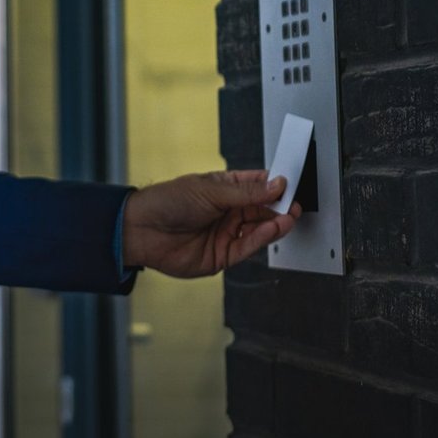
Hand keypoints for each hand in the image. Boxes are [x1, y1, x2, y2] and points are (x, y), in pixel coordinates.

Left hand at [121, 170, 299, 276]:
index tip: (292, 182)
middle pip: (262, 209)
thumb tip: (276, 184)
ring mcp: (226, 233)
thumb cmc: (167, 202)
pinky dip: (262, 237)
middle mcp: (228, 212)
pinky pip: (248, 247)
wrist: (142, 230)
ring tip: (289, 215)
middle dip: (280, 206)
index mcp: (224, 189)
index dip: (275, 184)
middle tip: (295, 202)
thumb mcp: (210, 190)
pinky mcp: (223, 255)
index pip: (257, 186)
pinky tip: (272, 227)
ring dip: (276, 222)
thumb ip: (246, 192)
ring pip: (259, 229)